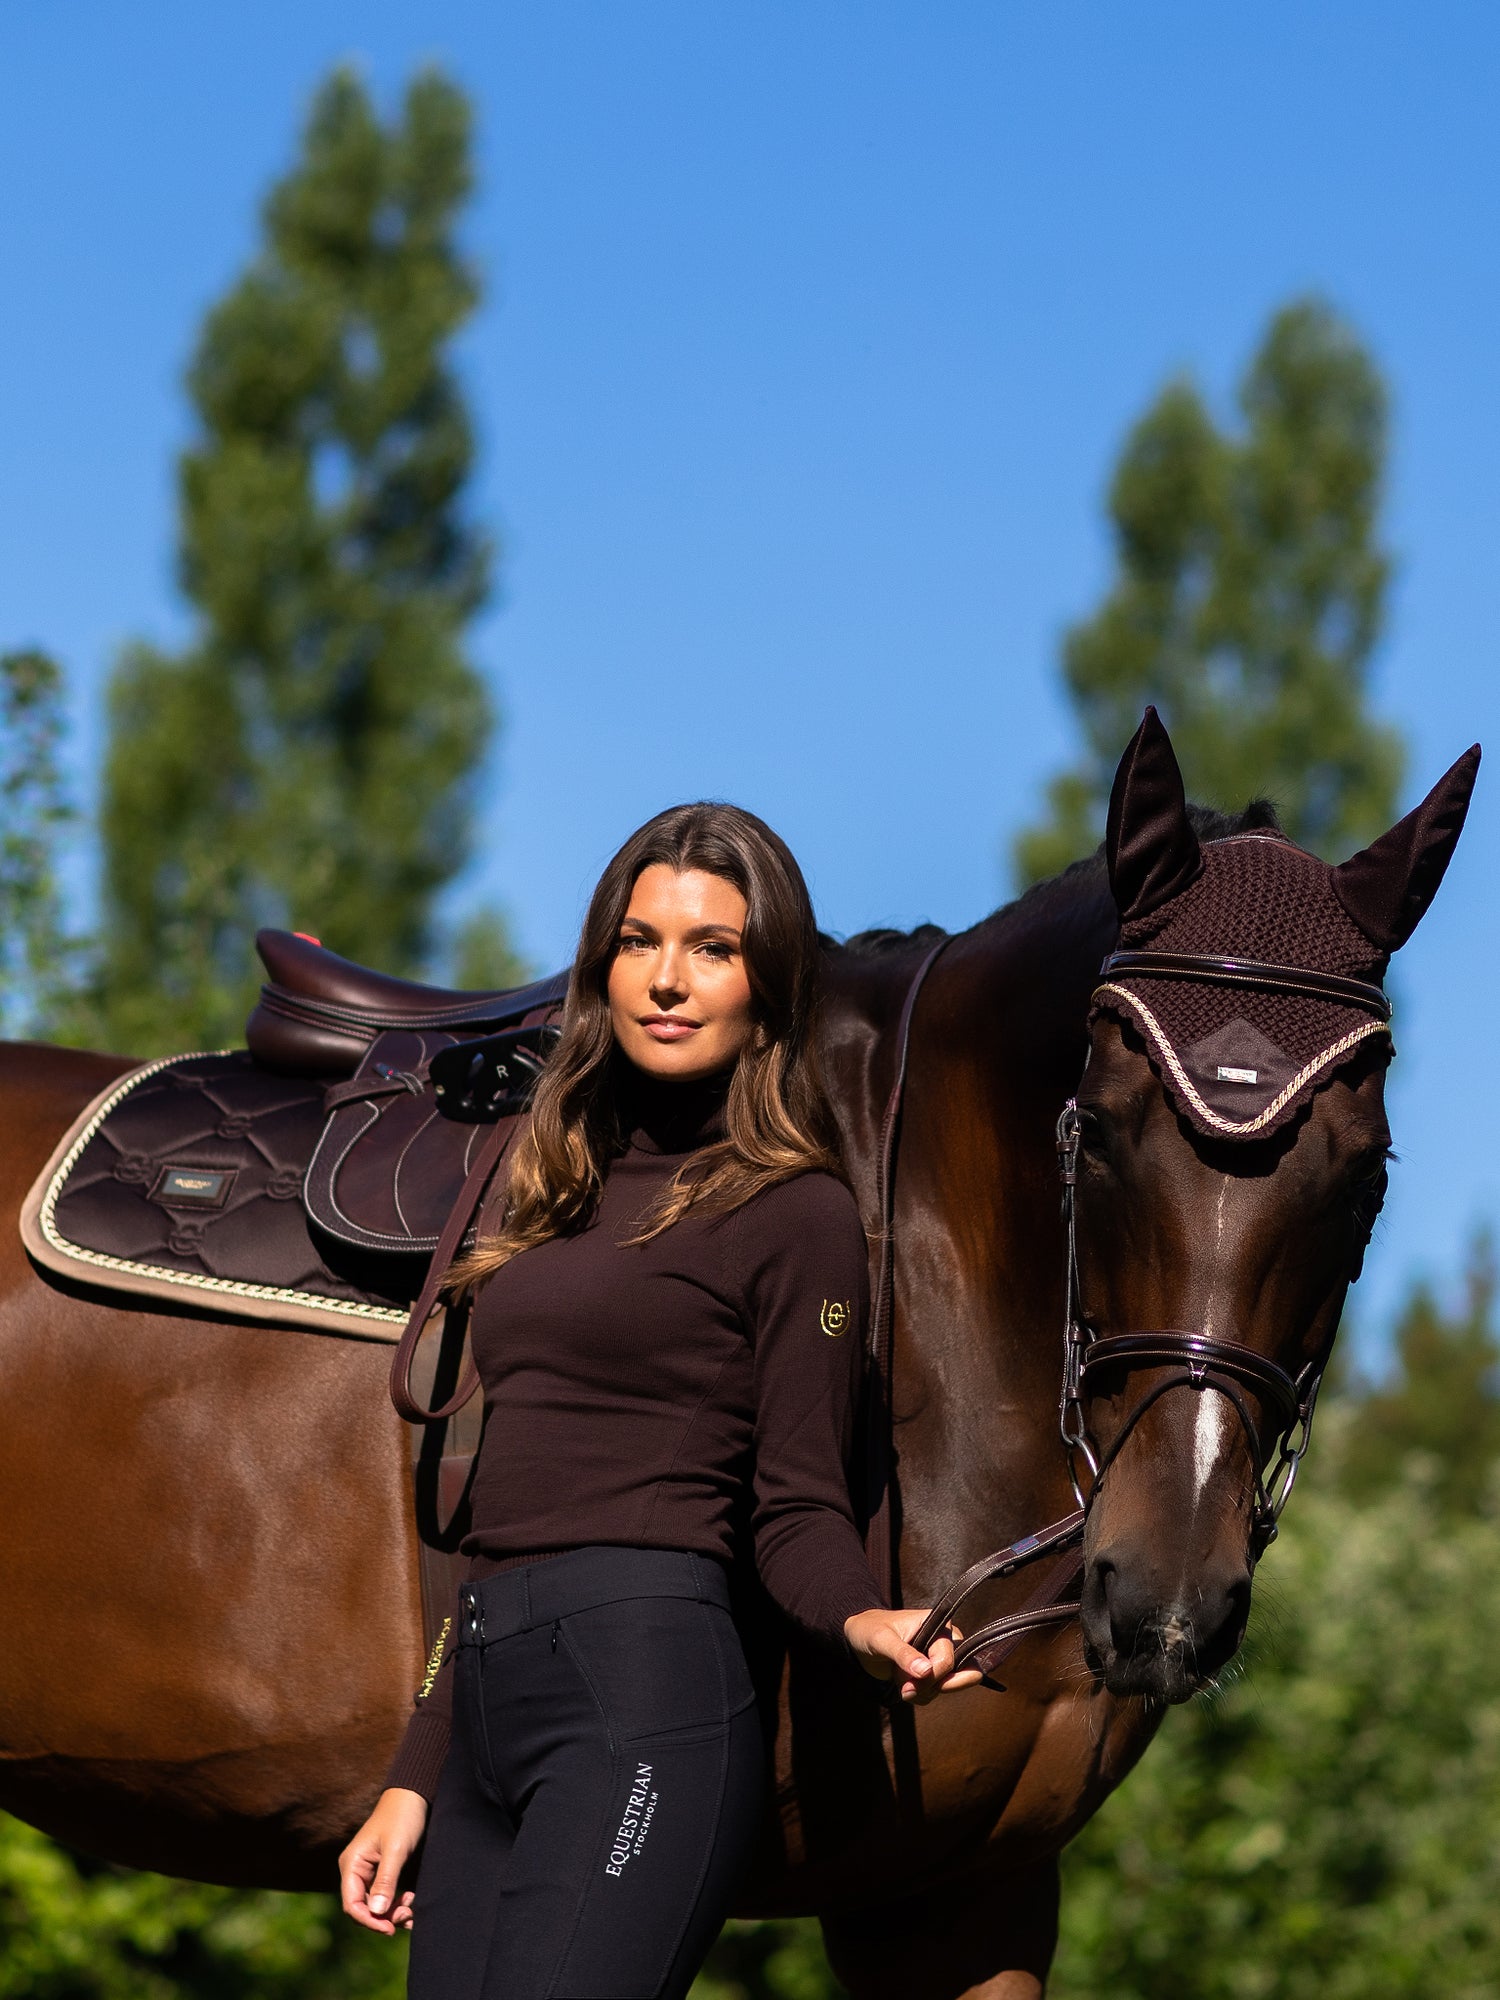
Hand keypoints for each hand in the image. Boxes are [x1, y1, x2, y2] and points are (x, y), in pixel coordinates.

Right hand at [339, 1787, 427, 1933]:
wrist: (414, 1794)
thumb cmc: (402, 1817)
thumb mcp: (396, 1850)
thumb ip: (385, 1881)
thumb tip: (375, 1912)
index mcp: (351, 1864)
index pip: (352, 1904)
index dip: (369, 1921)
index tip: (390, 1929)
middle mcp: (356, 1870)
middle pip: (364, 1907)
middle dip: (384, 1917)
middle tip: (408, 1917)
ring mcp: (368, 1871)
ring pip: (376, 1903)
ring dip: (392, 1912)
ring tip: (412, 1911)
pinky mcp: (382, 1870)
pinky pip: (385, 1895)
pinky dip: (397, 1903)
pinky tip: (411, 1904)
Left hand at [844, 1607, 983, 1702]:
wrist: (859, 1641)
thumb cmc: (870, 1630)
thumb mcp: (882, 1640)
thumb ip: (904, 1654)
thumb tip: (927, 1671)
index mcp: (939, 1624)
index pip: (948, 1660)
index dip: (932, 1676)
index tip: (910, 1680)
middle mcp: (946, 1640)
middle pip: (966, 1673)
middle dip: (935, 1687)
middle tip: (910, 1688)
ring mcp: (940, 1657)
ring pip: (949, 1687)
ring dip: (922, 1691)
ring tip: (900, 1680)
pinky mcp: (932, 1672)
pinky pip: (938, 1692)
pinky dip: (920, 1695)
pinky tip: (903, 1685)